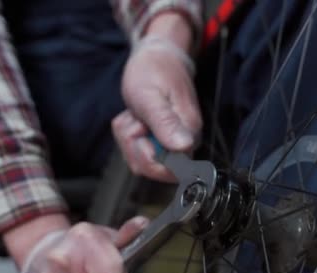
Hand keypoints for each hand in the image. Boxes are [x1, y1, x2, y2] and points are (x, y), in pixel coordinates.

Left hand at [113, 13, 201, 181]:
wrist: (157, 58)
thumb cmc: (154, 72)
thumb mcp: (151, 96)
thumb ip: (166, 123)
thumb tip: (183, 147)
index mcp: (188, 133)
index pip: (170, 171)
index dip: (148, 156)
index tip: (142, 130)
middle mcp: (184, 143)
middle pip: (151, 169)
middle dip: (133, 145)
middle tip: (137, 119)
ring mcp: (172, 144)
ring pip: (140, 161)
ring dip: (128, 138)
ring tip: (136, 115)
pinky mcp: (160, 143)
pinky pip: (135, 152)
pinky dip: (127, 134)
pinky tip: (135, 117)